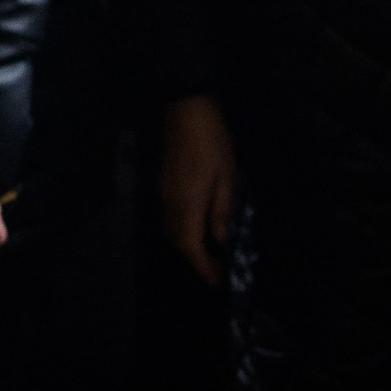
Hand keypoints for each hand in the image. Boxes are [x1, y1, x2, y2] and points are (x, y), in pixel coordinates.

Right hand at [160, 95, 236, 286]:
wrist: (186, 110)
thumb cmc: (212, 142)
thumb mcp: (227, 175)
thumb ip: (222, 209)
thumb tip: (221, 238)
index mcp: (189, 202)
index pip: (190, 245)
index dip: (201, 266)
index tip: (214, 280)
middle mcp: (171, 202)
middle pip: (177, 240)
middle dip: (194, 259)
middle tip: (214, 270)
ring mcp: (164, 192)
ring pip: (172, 229)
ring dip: (187, 245)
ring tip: (207, 253)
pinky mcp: (163, 183)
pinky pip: (170, 215)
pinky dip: (182, 229)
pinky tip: (197, 226)